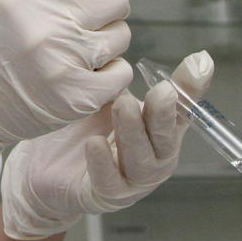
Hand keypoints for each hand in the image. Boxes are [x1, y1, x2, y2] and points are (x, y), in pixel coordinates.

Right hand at [0, 0, 152, 178]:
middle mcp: (47, 24)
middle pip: (117, 0)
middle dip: (104, 6)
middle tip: (76, 19)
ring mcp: (64, 62)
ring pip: (121, 36)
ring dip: (105, 40)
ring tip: (72, 49)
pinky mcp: (78, 97)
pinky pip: (122, 73)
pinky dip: (109, 73)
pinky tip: (81, 73)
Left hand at [1, 51, 214, 238]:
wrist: (44, 167)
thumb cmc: (83, 127)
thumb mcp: (107, 96)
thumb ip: (128, 76)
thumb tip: (153, 45)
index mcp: (158, 131)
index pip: (181, 112)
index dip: (191, 90)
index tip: (197, 64)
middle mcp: (152, 157)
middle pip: (165, 139)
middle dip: (163, 115)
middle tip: (159, 91)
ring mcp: (131, 180)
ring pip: (141, 161)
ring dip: (133, 133)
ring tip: (121, 106)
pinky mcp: (104, 195)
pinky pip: (109, 183)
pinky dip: (104, 163)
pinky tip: (94, 143)